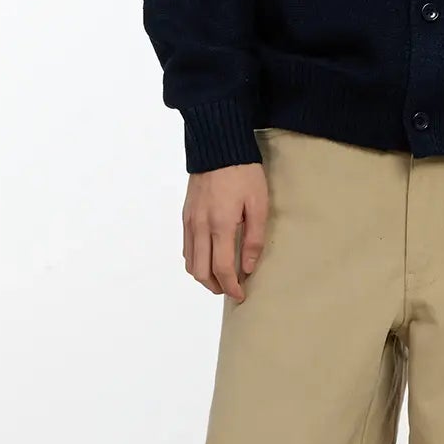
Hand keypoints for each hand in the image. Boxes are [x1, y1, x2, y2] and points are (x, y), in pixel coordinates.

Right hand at [182, 162, 268, 301]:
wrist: (218, 147)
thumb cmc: (243, 173)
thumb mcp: (258, 204)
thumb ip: (253, 238)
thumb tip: (248, 267)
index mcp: (220, 225)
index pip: (222, 269)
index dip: (232, 287)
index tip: (241, 295)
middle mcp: (200, 226)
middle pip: (201, 272)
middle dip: (216, 286)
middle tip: (232, 289)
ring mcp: (190, 221)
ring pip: (190, 262)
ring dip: (204, 276)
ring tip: (221, 277)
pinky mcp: (186, 215)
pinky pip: (186, 247)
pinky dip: (195, 261)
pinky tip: (209, 258)